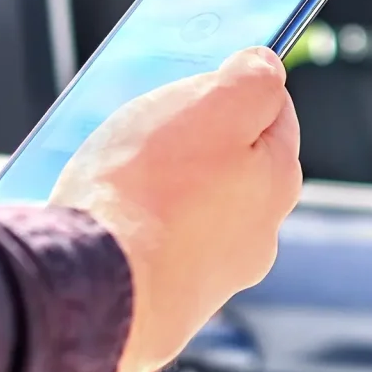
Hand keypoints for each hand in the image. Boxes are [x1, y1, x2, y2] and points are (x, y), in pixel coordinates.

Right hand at [50, 48, 300, 371]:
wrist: (94, 291)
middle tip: (143, 126)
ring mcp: (211, 276)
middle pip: (228, 164)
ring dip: (156, 187)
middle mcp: (256, 236)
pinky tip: (101, 221)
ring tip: (109, 174)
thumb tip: (266, 66)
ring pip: (187, 209)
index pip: (273, 114)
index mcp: (277, 182)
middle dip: (190, 141)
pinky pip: (151, 248)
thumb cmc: (150, 193)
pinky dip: (132, 229)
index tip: (199, 80)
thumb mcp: (212, 105)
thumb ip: (252, 78)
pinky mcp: (165, 305)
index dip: (234, 88)